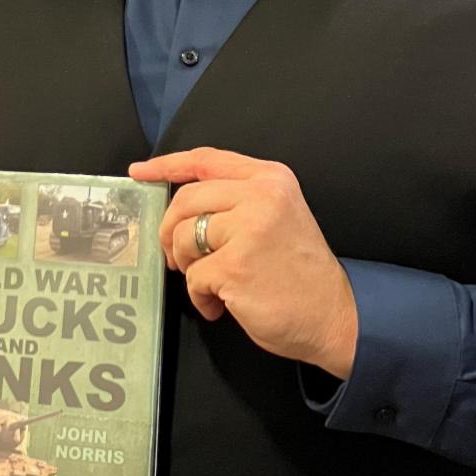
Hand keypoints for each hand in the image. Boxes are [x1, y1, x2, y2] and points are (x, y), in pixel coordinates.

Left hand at [128, 147, 357, 378]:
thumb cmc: (301, 272)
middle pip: (186, 200)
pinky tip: (222, 306)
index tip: (139, 172)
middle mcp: (260, 195)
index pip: (205, 160)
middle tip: (177, 258)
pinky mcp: (234, 265)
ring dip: (189, 268)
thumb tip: (180, 208)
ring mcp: (247, 229)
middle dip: (171, 232)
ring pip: (184, 238)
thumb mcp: (278, 214)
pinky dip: (201, 297)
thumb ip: (237, 200)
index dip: (166, 165)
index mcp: (270, 178)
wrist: (335, 316)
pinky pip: (193, 277)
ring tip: (213, 284)